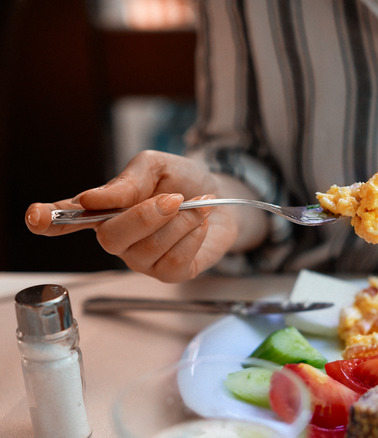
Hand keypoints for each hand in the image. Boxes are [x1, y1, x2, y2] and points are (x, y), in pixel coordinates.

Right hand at [25, 150, 241, 281]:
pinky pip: (174, 263)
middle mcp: (118, 238)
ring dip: (180, 223)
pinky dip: (193, 238)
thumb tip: (95, 198)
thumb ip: (129, 179)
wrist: (223, 197)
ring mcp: (141, 259)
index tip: (36, 217)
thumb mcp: (157, 166)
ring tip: (197, 205)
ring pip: (148, 249)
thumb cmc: (184, 182)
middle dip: (146, 216)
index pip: (68, 217)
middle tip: (174, 198)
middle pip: (112, 238)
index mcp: (105, 208)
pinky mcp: (169, 273)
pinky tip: (200, 224)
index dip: (50, 218)